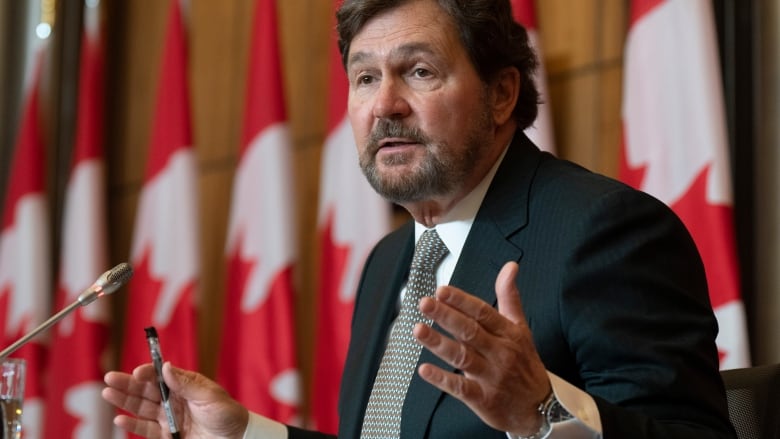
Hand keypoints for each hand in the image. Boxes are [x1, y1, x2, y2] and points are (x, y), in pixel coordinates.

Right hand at [102, 362, 248, 438]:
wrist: (236, 438)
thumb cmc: (228, 414)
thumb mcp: (210, 396)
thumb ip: (186, 384)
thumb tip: (166, 366)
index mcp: (185, 386)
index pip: (161, 376)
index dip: (148, 372)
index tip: (137, 373)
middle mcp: (174, 400)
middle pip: (146, 390)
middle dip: (127, 384)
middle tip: (110, 378)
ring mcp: (169, 417)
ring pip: (141, 408)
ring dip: (124, 401)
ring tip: (108, 393)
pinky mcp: (167, 435)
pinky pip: (146, 430)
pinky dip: (132, 425)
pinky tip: (120, 419)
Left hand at [413, 261, 550, 435]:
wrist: (540, 406)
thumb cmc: (524, 362)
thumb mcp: (521, 327)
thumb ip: (509, 296)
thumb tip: (510, 266)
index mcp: (508, 333)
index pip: (483, 312)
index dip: (461, 301)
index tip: (442, 290)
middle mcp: (500, 352)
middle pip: (470, 331)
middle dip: (446, 316)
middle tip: (425, 303)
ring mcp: (492, 376)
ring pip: (462, 357)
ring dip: (438, 344)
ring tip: (418, 331)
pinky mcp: (484, 399)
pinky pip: (460, 388)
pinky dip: (442, 379)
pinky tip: (424, 370)